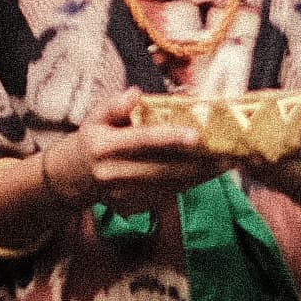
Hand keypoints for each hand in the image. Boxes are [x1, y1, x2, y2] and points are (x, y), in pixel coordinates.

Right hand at [62, 105, 236, 218]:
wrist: (72, 178)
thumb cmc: (92, 139)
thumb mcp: (95, 117)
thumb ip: (115, 105)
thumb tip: (136, 94)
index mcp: (104, 147)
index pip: (142, 141)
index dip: (169, 138)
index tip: (196, 135)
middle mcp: (114, 173)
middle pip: (163, 168)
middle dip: (198, 162)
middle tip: (228, 153)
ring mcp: (125, 194)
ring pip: (171, 185)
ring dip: (201, 175)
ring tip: (227, 162)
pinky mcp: (134, 207)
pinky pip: (168, 194)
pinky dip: (190, 183)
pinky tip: (208, 172)